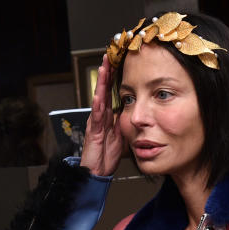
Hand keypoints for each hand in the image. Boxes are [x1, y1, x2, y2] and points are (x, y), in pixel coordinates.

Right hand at [80, 55, 122, 176]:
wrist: (97, 172)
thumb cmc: (107, 156)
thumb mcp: (121, 136)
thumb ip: (125, 123)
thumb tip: (135, 113)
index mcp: (107, 117)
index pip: (111, 93)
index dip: (113, 78)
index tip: (117, 63)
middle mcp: (100, 117)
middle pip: (103, 90)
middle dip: (106, 74)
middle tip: (108, 57)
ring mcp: (95, 123)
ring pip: (98, 98)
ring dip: (101, 84)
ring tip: (103, 69)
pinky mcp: (93, 132)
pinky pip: (96, 117)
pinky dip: (97, 105)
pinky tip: (99, 95)